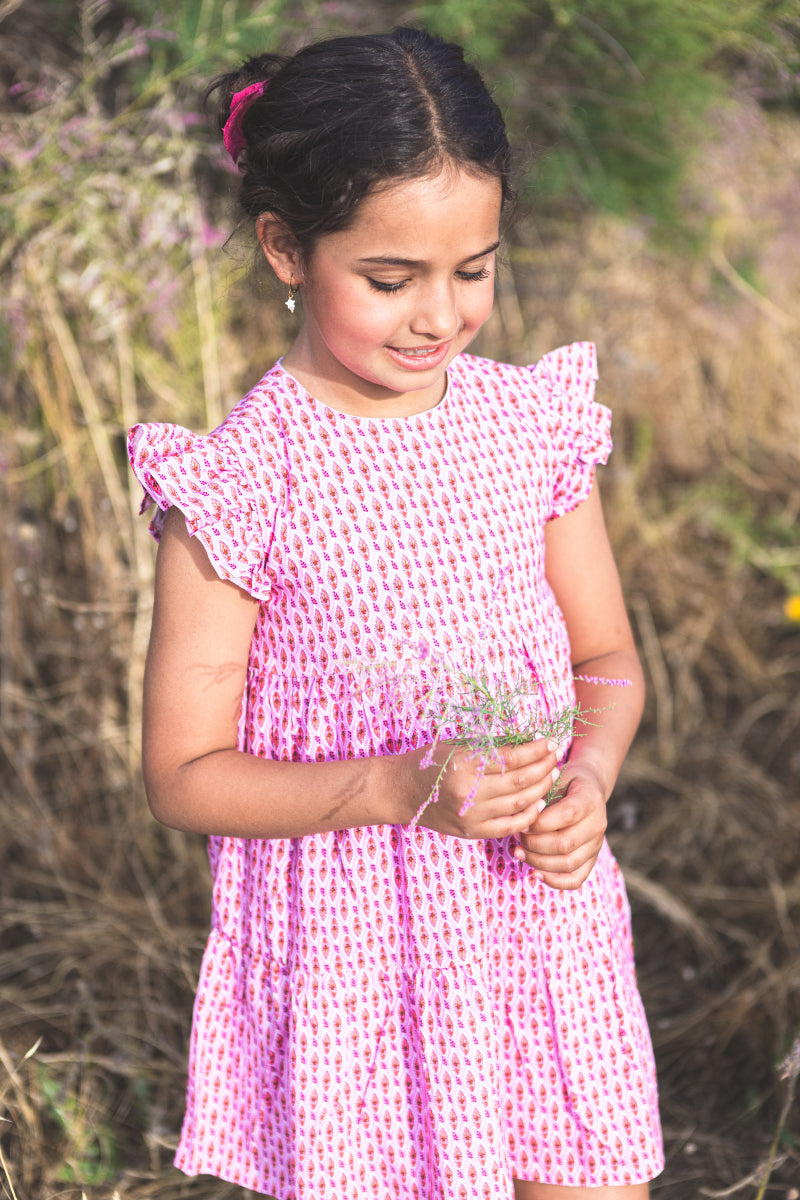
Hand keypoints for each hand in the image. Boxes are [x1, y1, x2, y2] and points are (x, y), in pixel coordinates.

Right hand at [400, 738, 559, 839]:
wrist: (401, 792)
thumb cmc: (430, 762)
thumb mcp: (458, 747)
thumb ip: (490, 749)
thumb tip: (528, 744)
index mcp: (464, 765)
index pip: (512, 758)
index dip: (535, 750)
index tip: (549, 742)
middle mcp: (468, 793)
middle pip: (520, 782)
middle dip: (544, 768)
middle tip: (555, 757)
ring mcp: (471, 816)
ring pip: (520, 804)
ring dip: (541, 789)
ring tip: (551, 775)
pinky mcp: (472, 832)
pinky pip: (509, 826)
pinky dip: (528, 815)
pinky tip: (539, 802)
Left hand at [513, 763, 606, 888]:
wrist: (588, 788)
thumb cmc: (563, 782)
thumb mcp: (553, 778)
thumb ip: (541, 795)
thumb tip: (521, 818)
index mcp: (590, 799)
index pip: (567, 815)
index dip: (540, 823)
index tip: (521, 822)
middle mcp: (598, 823)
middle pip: (566, 843)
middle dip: (534, 844)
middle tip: (517, 837)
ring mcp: (597, 844)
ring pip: (569, 863)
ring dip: (539, 862)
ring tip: (519, 853)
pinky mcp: (592, 860)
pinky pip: (576, 879)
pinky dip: (555, 881)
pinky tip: (536, 873)